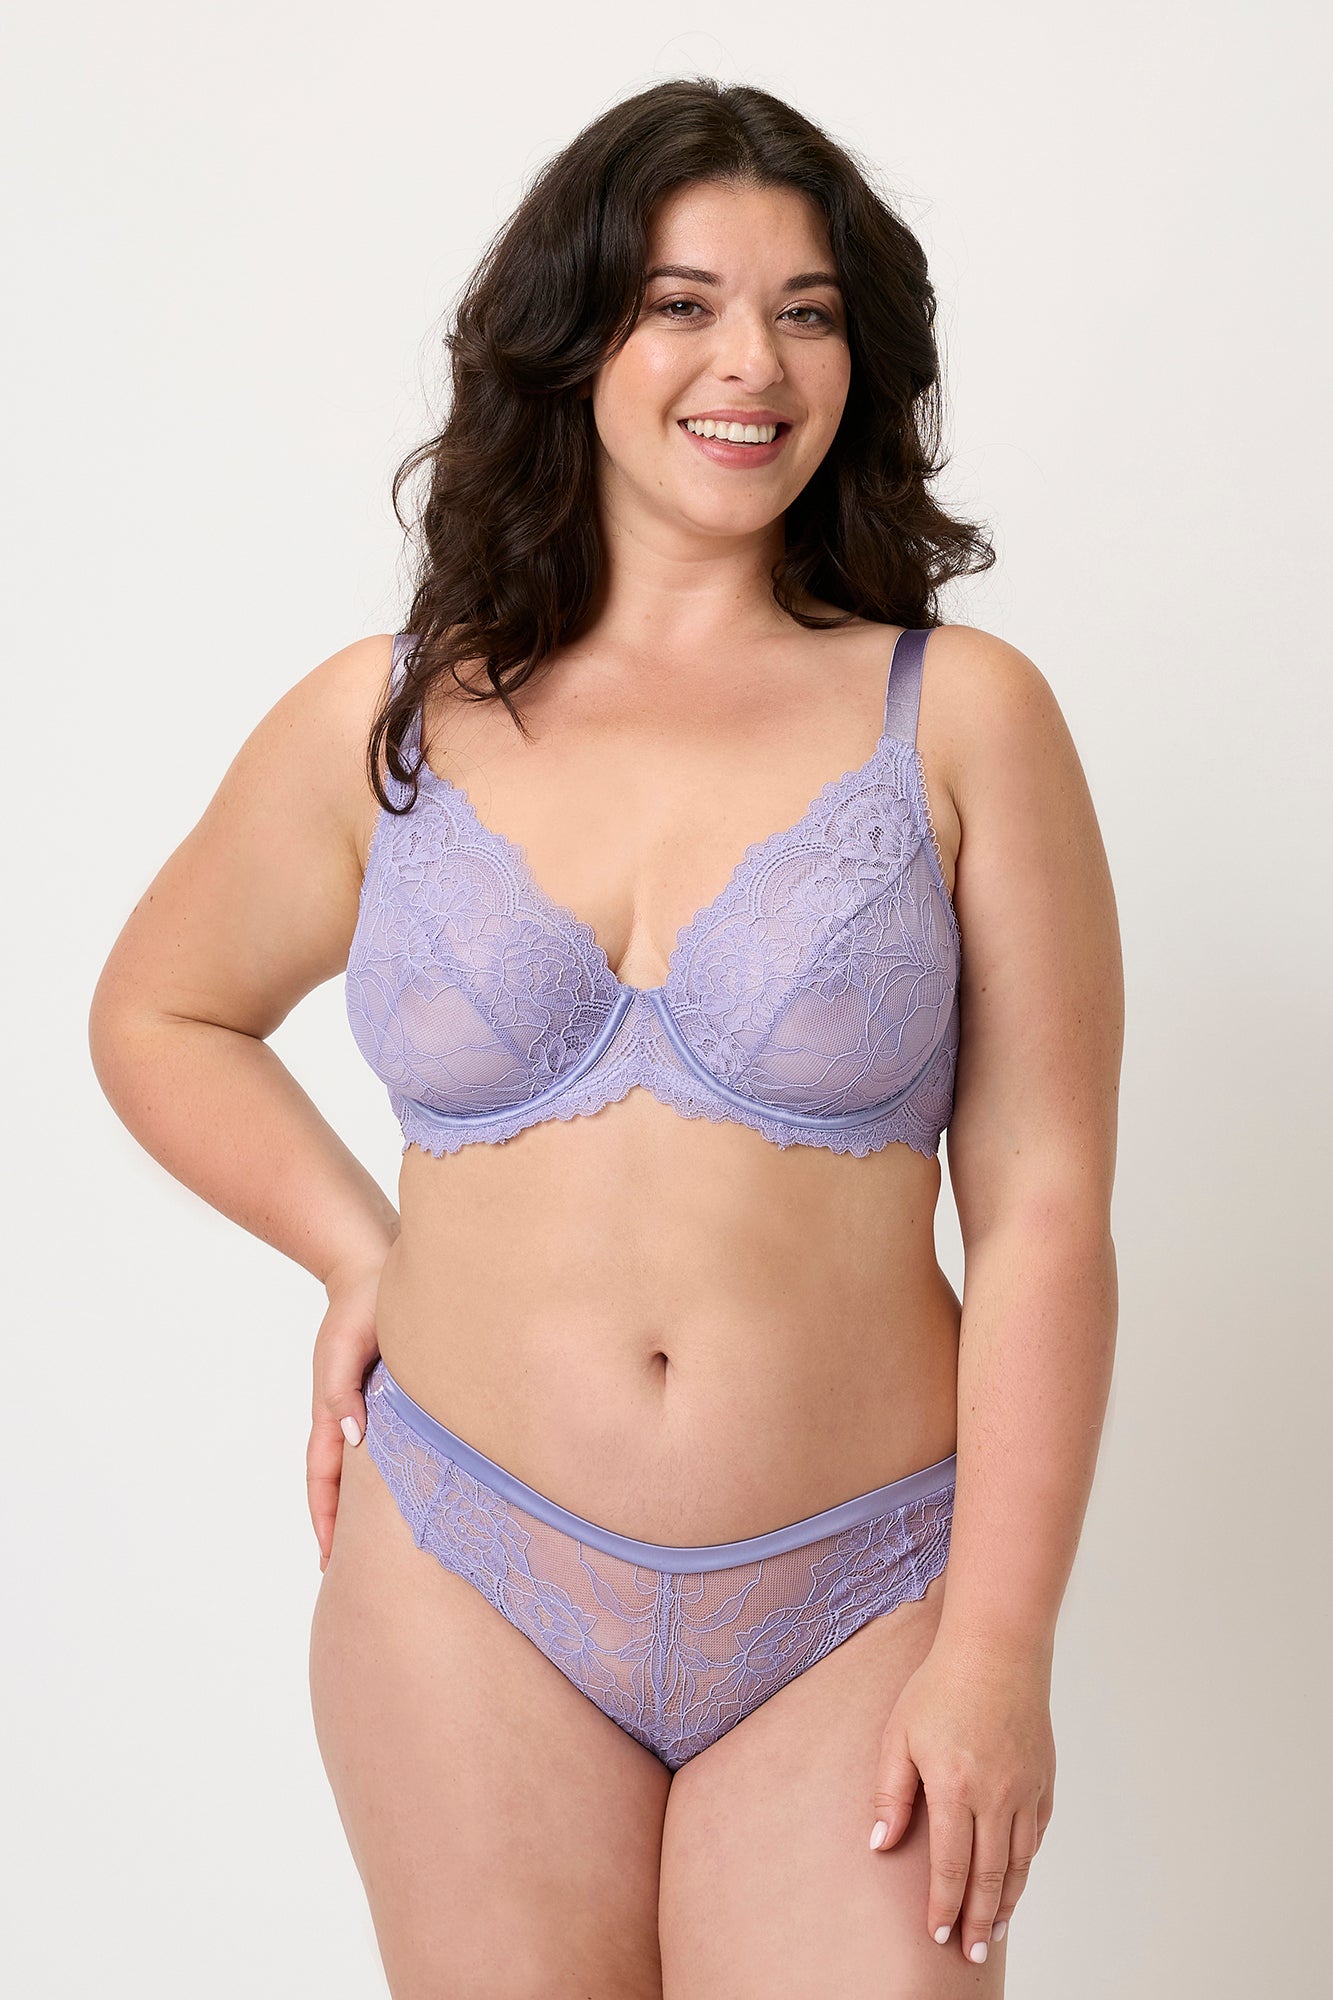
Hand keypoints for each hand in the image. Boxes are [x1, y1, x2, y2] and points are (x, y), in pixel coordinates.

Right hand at [307, 1255, 385, 1571]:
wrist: (375, 1269)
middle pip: (340, 1483)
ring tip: (381, 1545)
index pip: (323, 1477)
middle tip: (352, 1573)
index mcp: (332, 1410)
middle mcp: (349, 1415)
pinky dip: (388, 1473)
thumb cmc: (361, 1306)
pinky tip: (408, 1487)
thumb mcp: (346, 1347)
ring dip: (365, 1504)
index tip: (329, 1559)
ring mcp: (369, 1406)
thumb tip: (352, 1439)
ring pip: (364, 1468)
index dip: (325, 1519)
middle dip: (342, 1525)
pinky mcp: (390, 1394)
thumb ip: (343, 1391)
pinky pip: (388, 1443)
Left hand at [867, 1636, 1055, 1963]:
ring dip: (1006, 1900)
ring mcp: (1025, 1789)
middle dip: (978, 1920)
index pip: (950, 1866)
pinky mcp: (1043, 1778)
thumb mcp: (899, 1735)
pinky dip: (1026, 1862)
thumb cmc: (941, 1685)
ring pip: (1019, 1862)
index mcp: (955, 1787)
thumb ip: (890, 1794)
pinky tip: (1015, 1875)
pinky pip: (1036, 1833)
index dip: (944, 1906)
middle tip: (970, 1953)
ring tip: (993, 1928)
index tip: (937, 1934)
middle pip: (989, 1875)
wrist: (997, 1648)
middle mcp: (996, 1796)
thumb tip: (880, 1845)